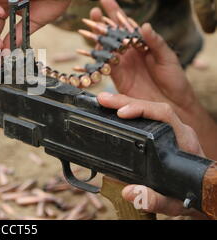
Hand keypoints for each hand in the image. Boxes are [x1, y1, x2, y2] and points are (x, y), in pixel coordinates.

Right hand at [89, 0, 196, 115]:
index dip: (115, 11)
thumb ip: (154, 41)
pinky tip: (84, 51)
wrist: (172, 104)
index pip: (126, 23)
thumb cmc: (174, 79)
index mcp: (142, 42)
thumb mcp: (167, 57)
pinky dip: (93, 59)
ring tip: (86, 27)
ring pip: (104, 47)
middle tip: (92, 12)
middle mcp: (129, 50)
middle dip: (100, 22)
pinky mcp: (116, 76)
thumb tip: (143, 25)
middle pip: (111, 33)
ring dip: (95, 37)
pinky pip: (102, 66)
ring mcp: (121, 63)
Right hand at [97, 92, 207, 218]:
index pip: (164, 115)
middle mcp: (177, 132)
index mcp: (183, 141)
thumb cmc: (191, 197)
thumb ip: (155, 200)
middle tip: (102, 100)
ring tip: (103, 102)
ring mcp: (170, 131)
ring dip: (125, 103)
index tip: (121, 113)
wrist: (202, 195)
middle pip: (152, 107)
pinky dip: (128, 111)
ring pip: (148, 109)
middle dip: (125, 101)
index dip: (142, 110)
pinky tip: (113, 111)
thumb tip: (129, 192)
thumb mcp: (174, 204)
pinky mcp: (161, 134)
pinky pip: (145, 117)